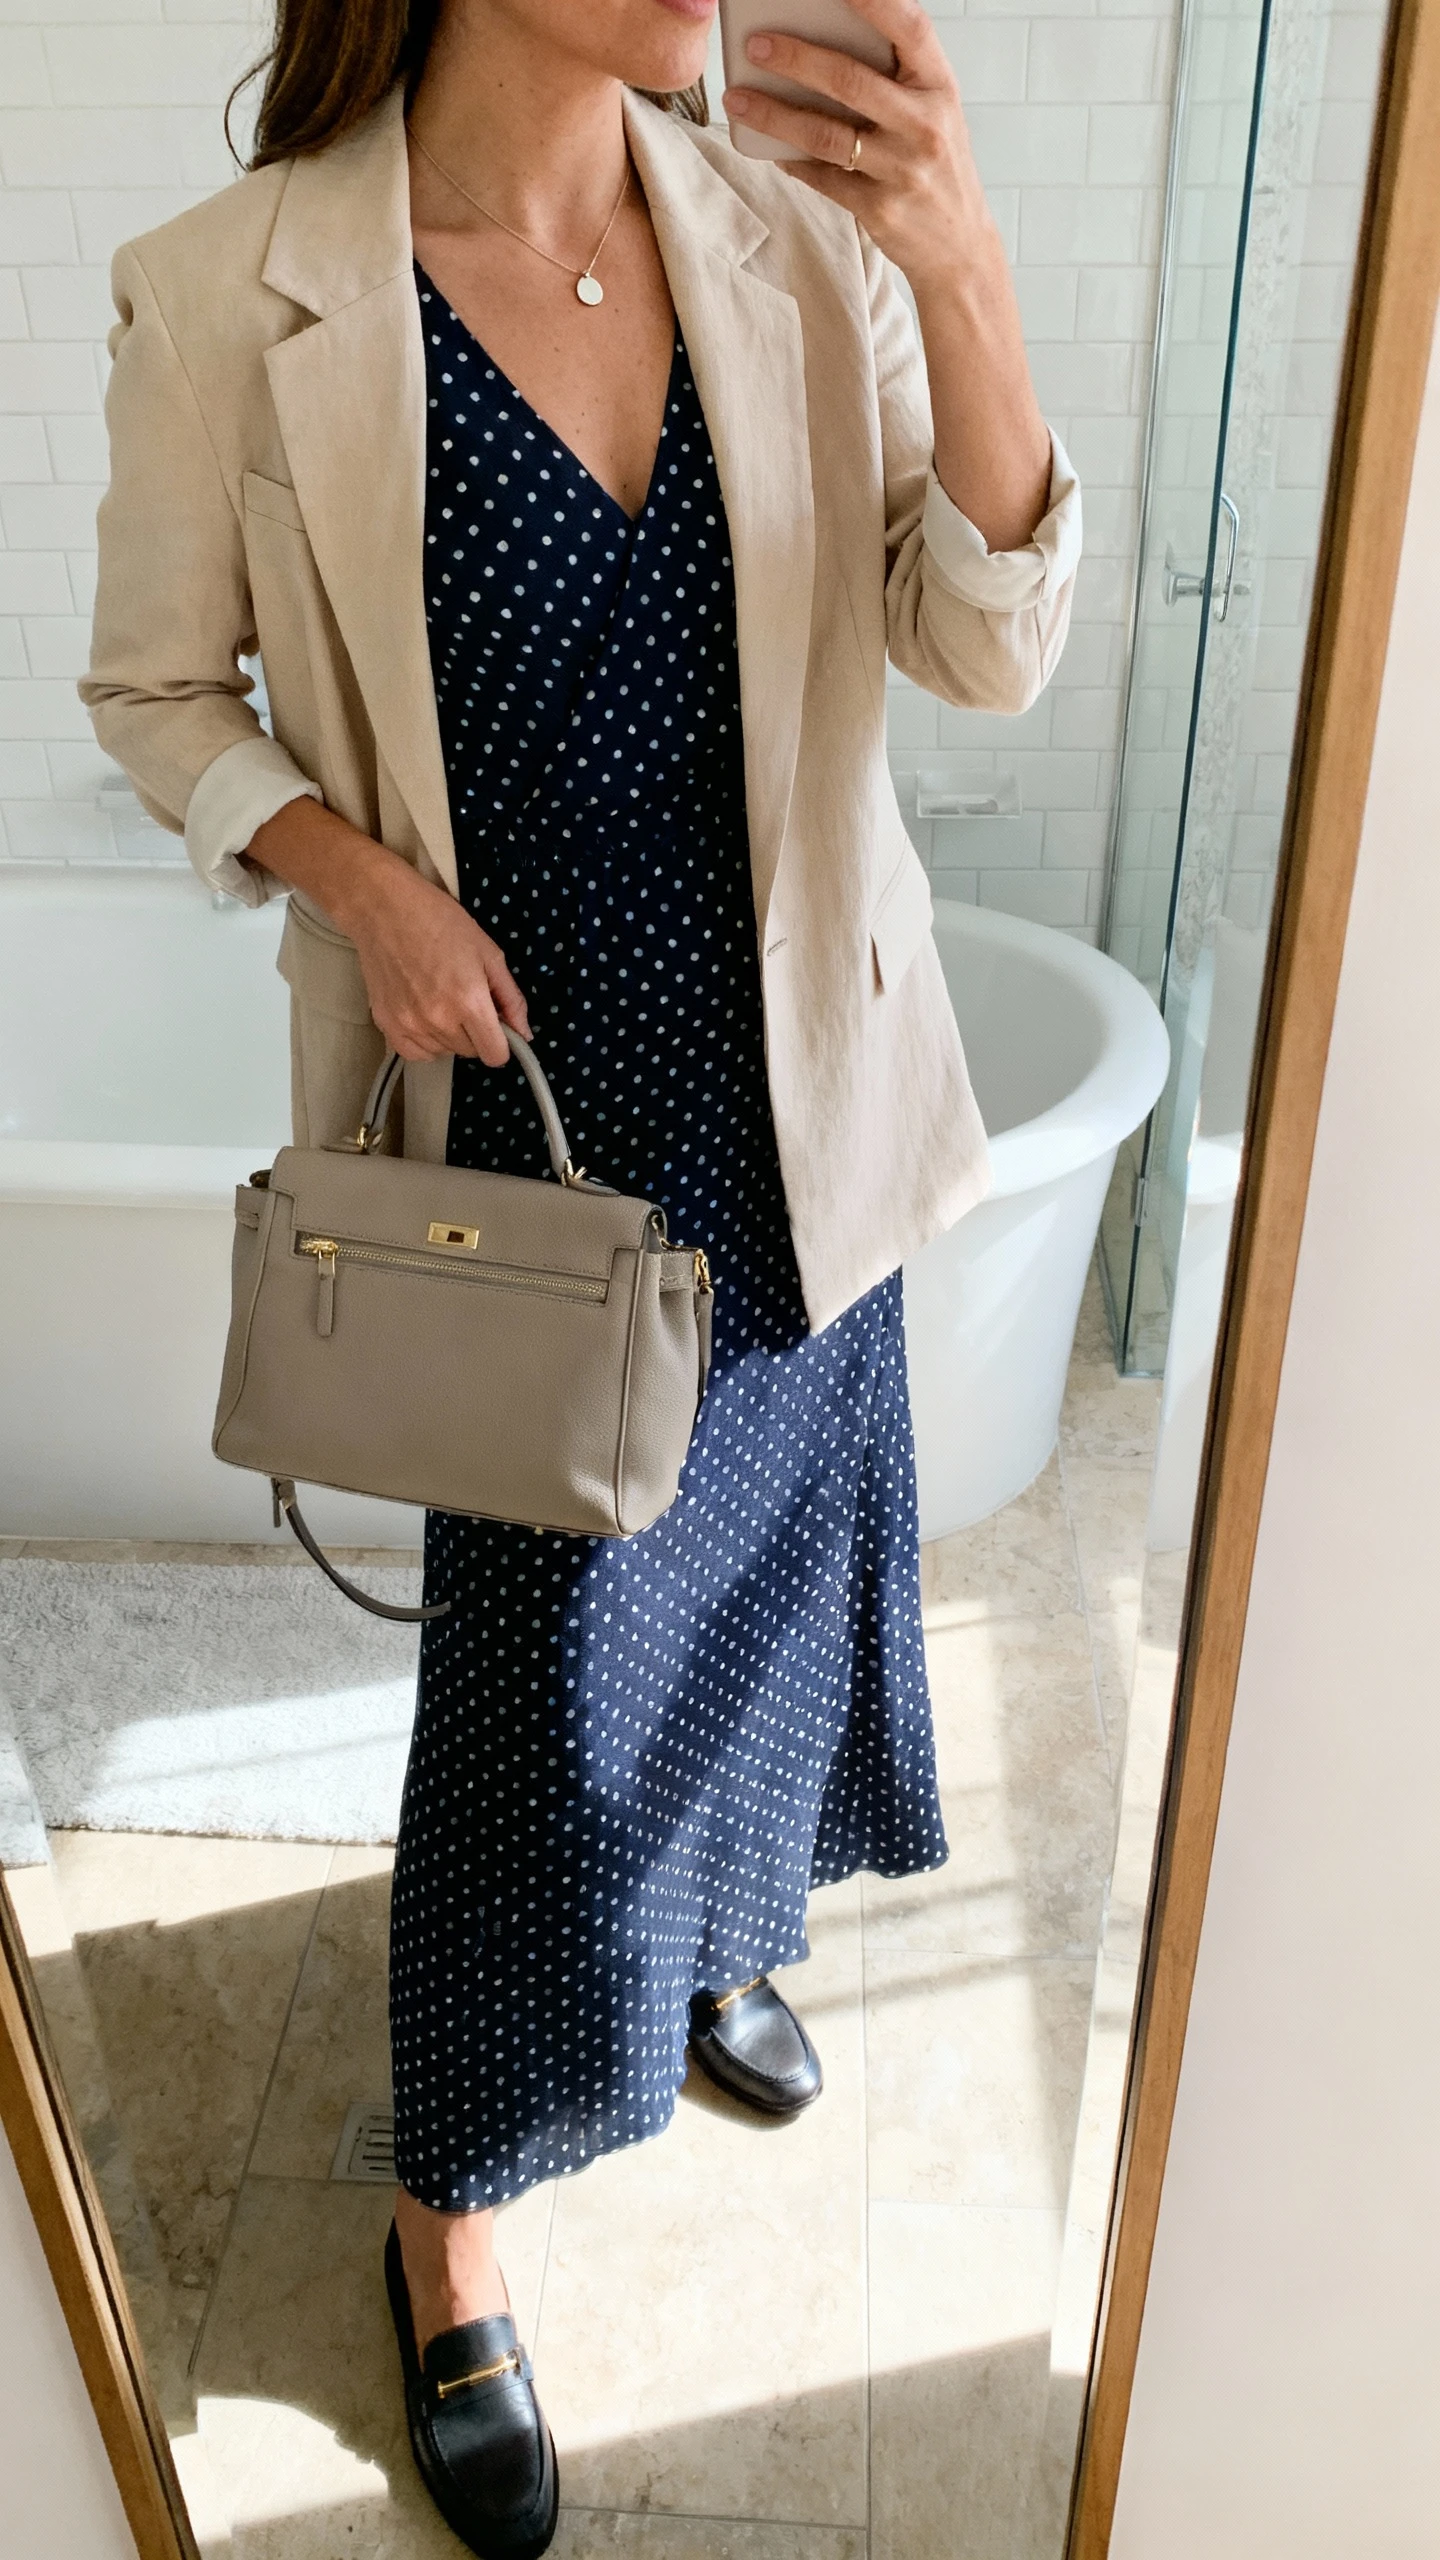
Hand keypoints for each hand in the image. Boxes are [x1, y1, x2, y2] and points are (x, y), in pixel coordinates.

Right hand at [247, 800, 529, 1066]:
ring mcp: (409, 1025)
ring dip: (449, 1035)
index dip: (502, 1042)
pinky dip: (425, 1041)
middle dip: (475, 1032)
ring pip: (444, 1052)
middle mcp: (439, 1020)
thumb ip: (511, 998)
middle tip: (464, 998)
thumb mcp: (488, 952)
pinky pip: (415, 1053)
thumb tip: (524, 1034)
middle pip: (470, 1052)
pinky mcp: (386, 1024)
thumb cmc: (440, 921)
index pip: (495, 1055)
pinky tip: (425, 1016)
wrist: (384, 908)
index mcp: (469, 1001)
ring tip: (441, 999)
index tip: (496, 1024)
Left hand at [723, 0, 1050, 551]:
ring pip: (827, 134)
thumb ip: (891, 77)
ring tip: (739, 98)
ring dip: (776, 115)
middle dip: (797, 58)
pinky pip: (823, 178)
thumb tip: (816, 42)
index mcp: (940, 85)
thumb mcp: (930, 111)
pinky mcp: (880, 210)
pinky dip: (792, 161)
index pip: (908, 27)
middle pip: (851, 81)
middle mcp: (926, 125)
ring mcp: (903, 170)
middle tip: (755, 44)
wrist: (960, 248)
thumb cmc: (934, 164)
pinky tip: (768, 149)